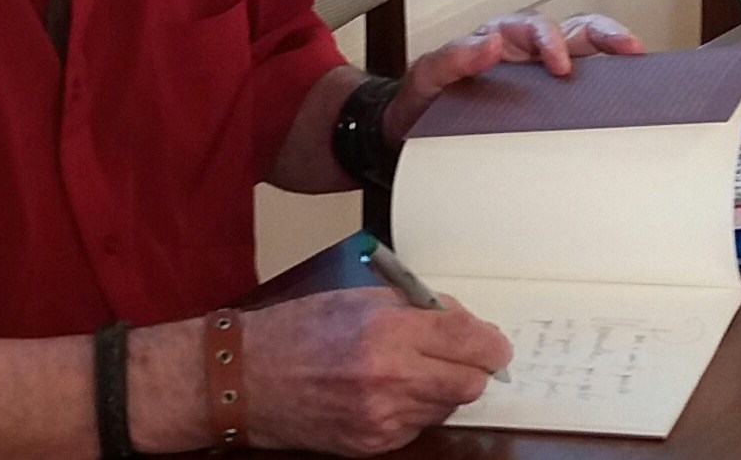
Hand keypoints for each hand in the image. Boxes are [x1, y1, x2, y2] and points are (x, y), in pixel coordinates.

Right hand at [244, 287, 511, 454]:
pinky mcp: (374, 444)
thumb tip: (461, 323)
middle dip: (472, 369)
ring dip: (440, 389)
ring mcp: (383, 416)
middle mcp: (390, 376)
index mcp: (386, 328)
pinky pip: (418, 427)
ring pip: (446, 407)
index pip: (471, 342)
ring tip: (408, 371)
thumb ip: (413, 307)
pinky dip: (413, 409)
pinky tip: (385, 392)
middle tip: (460, 357)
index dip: (490, 343)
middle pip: (470, 383)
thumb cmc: (297, 330)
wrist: (248, 377)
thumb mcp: (356, 297)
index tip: (493, 344)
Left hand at [384, 12, 642, 142]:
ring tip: (640, 65)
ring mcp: (540, 76)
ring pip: (587, 55)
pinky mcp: (550, 103)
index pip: (533, 28)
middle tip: (627, 47)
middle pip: (574, 31)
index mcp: (498, 39)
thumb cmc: (423, 101)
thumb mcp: (426, 77)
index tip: (559, 65)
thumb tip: (487, 44)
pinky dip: (608, 89)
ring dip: (614, 55)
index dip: (551, 40)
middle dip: (604, 35)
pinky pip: (585, 90)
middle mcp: (525, 52)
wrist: (414, 132)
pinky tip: (627, 100)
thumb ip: (451, 58)